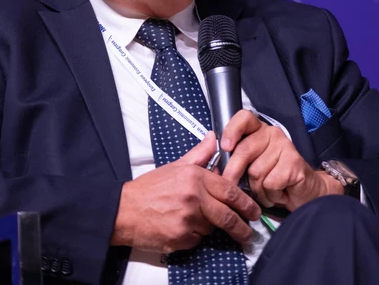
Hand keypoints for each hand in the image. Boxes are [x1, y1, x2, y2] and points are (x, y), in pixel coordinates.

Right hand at [111, 131, 261, 252]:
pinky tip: (182, 227)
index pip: (230, 191)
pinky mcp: (181, 239)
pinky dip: (194, 236)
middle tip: (249, 231)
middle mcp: (194, 199)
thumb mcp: (175, 166)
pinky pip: (197, 240)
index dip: (246, 203)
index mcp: (194, 178)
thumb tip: (213, 138)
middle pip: (228, 216)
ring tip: (195, 220)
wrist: (123, 211)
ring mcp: (188, 220)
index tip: (254, 211)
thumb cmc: (148, 189)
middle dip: (242, 226)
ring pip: (212, 228)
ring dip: (209, 227)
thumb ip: (199, 155)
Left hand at [221, 111, 341, 210]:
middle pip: (244, 150)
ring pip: (256, 172)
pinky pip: (269, 183)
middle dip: (234, 172)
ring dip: (257, 189)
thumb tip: (213, 158)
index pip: (244, 118)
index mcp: (259, 130)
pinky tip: (278, 193)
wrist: (304, 193)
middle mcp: (272, 134)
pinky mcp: (294, 162)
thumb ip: (234, 158)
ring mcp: (285, 147)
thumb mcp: (250, 166)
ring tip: (266, 190)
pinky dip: (270, 195)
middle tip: (231, 185)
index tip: (225, 146)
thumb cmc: (272, 179)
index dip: (232, 130)